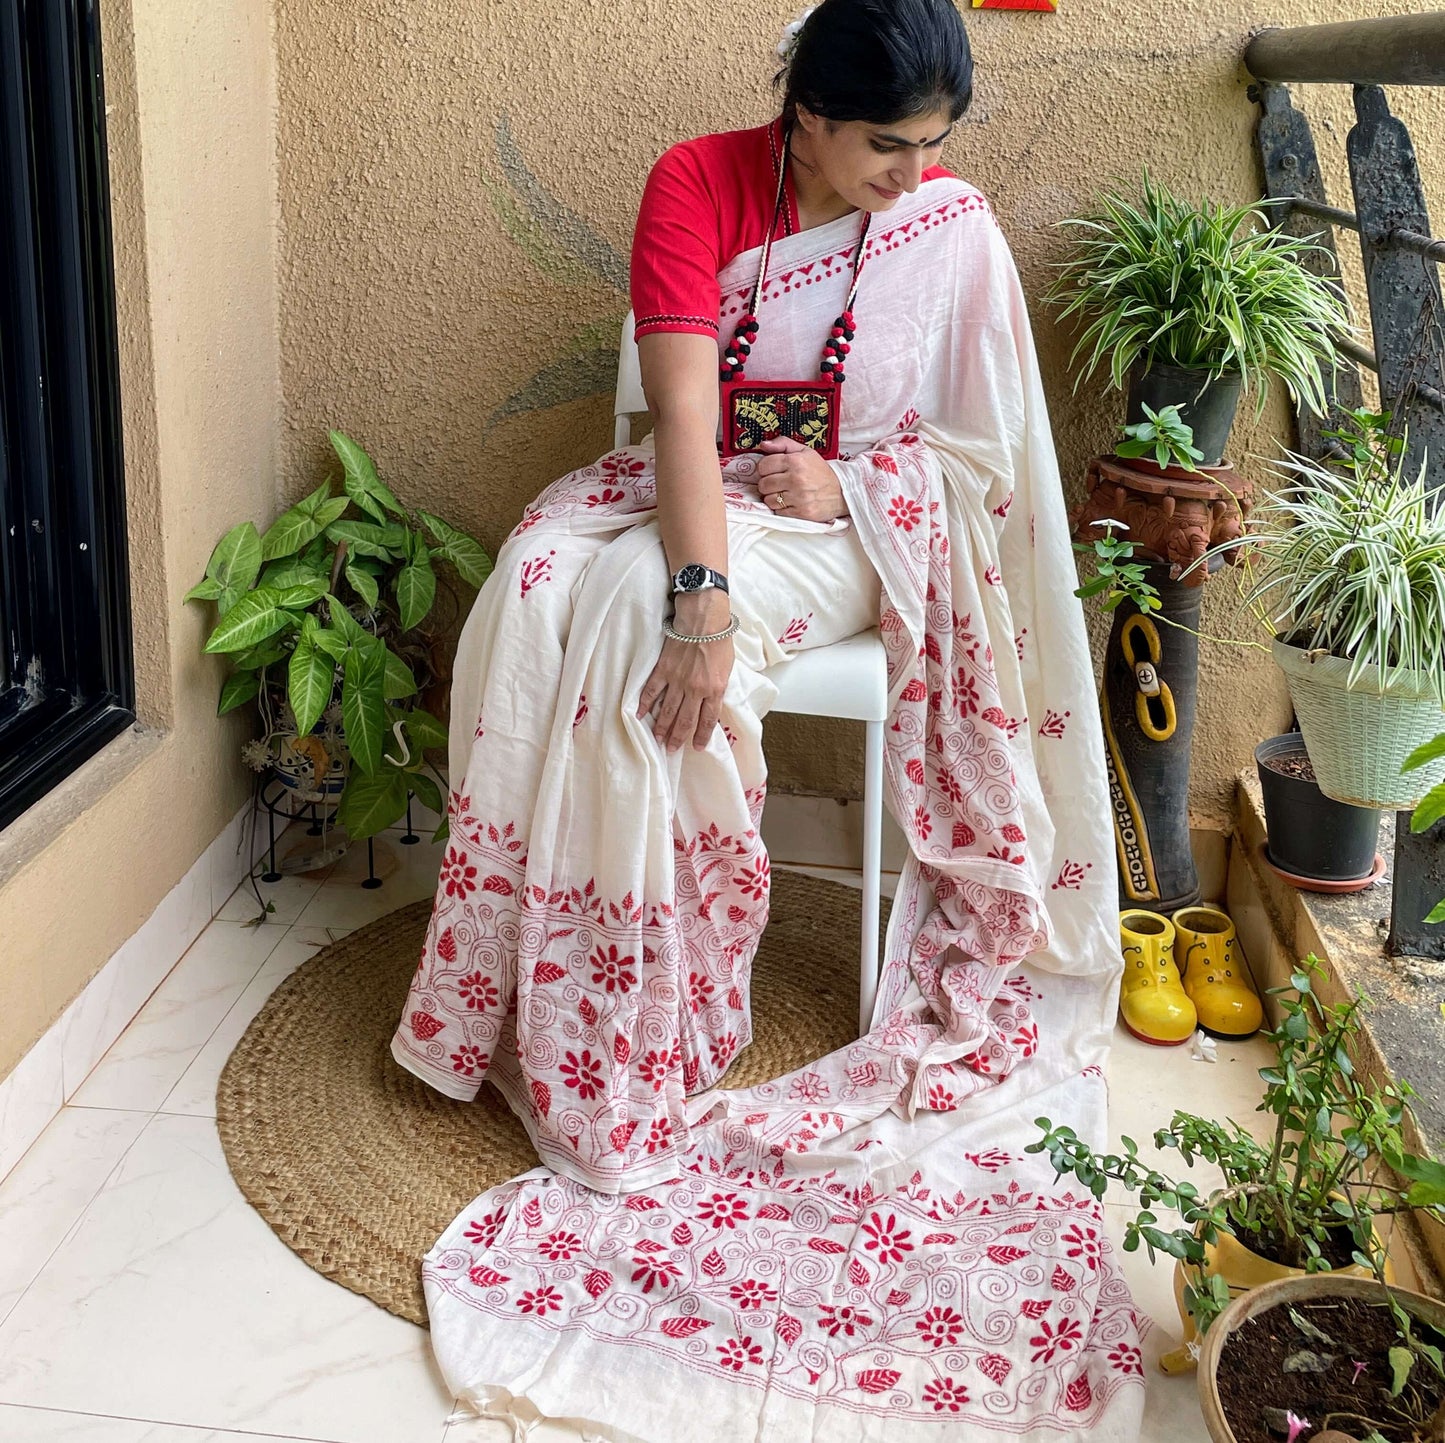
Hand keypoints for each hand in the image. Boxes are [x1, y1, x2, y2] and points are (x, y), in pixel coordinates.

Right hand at [637, 591, 733, 751]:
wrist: (704, 620)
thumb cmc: (720, 640)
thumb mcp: (727, 668)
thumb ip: (718, 687)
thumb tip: (711, 702)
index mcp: (715, 690)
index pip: (707, 720)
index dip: (701, 736)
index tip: (696, 747)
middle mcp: (695, 690)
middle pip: (685, 720)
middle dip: (678, 738)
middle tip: (671, 750)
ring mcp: (677, 681)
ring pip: (668, 711)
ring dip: (662, 727)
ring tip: (658, 740)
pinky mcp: (663, 670)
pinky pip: (652, 691)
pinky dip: (645, 704)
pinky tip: (640, 715)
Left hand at [755, 438, 847, 521]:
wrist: (842, 492)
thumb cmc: (820, 471)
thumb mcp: (805, 452)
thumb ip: (783, 444)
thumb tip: (763, 445)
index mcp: (795, 461)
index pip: (764, 465)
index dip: (764, 469)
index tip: (771, 471)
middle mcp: (796, 479)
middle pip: (764, 484)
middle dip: (767, 484)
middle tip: (778, 483)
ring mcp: (799, 497)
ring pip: (769, 500)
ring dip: (773, 498)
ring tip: (785, 493)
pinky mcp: (801, 513)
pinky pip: (778, 512)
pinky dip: (781, 508)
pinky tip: (791, 502)